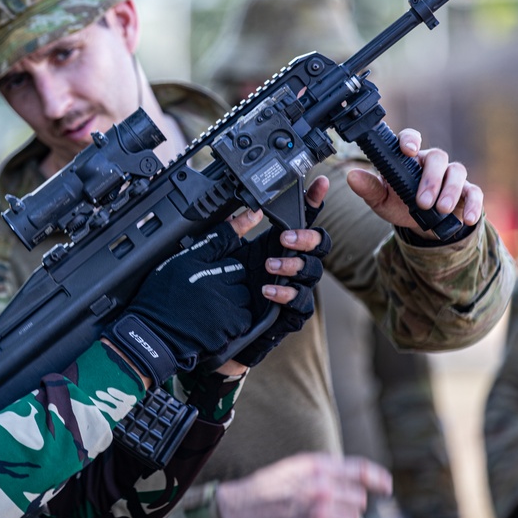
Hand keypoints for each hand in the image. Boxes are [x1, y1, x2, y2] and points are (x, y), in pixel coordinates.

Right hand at [104, 220, 255, 382]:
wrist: (151, 335)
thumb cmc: (158, 300)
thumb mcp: (175, 265)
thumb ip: (202, 245)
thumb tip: (226, 220)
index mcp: (198, 264)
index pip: (225, 241)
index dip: (236, 234)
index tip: (255, 214)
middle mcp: (213, 282)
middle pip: (238, 272)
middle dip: (230, 279)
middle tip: (209, 289)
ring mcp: (222, 306)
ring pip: (243, 295)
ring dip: (235, 300)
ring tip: (211, 307)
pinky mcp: (227, 327)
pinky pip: (243, 319)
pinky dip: (235, 321)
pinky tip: (216, 322)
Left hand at [105, 193, 329, 381]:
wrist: (198, 334)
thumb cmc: (208, 294)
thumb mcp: (212, 255)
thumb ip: (229, 232)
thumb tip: (249, 211)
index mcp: (270, 247)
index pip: (297, 220)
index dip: (311, 202)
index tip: (319, 182)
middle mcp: (284, 265)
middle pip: (317, 244)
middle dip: (307, 237)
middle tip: (285, 237)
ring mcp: (289, 289)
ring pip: (313, 272)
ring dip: (294, 265)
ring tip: (270, 265)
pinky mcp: (286, 315)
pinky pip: (301, 303)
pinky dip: (287, 293)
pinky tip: (269, 290)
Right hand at [215, 453, 392, 517]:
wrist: (240, 508)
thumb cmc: (267, 489)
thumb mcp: (294, 469)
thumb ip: (323, 472)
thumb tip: (354, 483)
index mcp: (315, 466)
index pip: (359, 470)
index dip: (376, 478)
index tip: (386, 486)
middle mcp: (321, 486)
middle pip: (358, 498)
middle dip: (349, 504)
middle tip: (329, 506)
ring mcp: (319, 510)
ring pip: (352, 517)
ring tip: (320, 516)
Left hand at [347, 128, 483, 237]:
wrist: (419, 224)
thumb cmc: (397, 204)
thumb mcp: (380, 199)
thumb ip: (368, 188)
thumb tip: (351, 176)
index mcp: (408, 158)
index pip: (410, 138)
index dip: (410, 140)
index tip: (408, 150)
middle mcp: (431, 162)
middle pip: (437, 156)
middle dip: (430, 179)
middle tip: (422, 201)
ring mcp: (450, 176)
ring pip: (456, 171)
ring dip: (450, 190)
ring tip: (440, 209)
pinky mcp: (466, 192)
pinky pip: (474, 192)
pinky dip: (474, 205)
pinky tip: (468, 218)